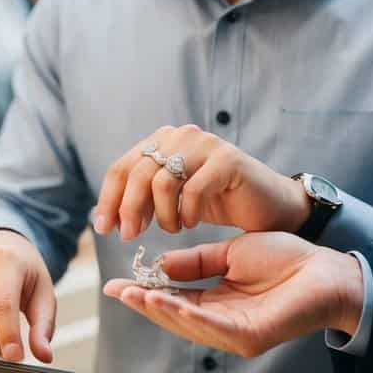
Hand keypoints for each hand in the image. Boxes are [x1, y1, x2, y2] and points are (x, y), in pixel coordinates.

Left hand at [93, 124, 309, 239]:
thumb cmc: (218, 202)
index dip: (109, 199)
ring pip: (161, 181)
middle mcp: (182, 136)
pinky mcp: (228, 159)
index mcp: (164, 141)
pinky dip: (188, 212)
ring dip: (162, 215)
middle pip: (137, 173)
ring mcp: (206, 144)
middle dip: (129, 209)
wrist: (268, 204)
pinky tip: (193, 222)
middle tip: (130, 237)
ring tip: (173, 228)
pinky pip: (193, 189)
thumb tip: (107, 216)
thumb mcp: (173, 199)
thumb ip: (144, 198)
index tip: (104, 228)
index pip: (122, 167)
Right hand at [103, 232, 361, 356]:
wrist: (327, 269)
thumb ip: (197, 262)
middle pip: (173, 317)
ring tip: (133, 294)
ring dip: (157, 310)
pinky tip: (163, 301)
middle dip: (143, 304)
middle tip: (115, 290)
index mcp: (218, 304)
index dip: (145, 292)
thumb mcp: (230, 254)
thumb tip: (160, 265)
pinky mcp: (249, 337)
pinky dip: (184, 314)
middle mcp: (222, 324)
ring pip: (187, 325)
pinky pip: (210, 326)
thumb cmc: (287, 261)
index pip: (173, 300)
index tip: (116, 283)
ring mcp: (235, 335)